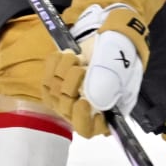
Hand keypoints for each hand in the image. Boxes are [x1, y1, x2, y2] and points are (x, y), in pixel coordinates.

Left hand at [42, 3, 148, 136]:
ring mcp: (71, 97)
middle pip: (67, 109)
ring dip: (63, 70)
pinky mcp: (57, 84)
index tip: (82, 100)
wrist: (112, 36)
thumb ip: (106, 86)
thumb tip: (90, 102)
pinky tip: (63, 55)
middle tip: (81, 66)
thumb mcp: (118, 69)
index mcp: (108, 111)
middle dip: (71, 84)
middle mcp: (88, 109)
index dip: (82, 118)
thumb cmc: (120, 55)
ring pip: (54, 94)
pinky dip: (52, 65)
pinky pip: (45, 82)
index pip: (89, 128)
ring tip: (76, 56)